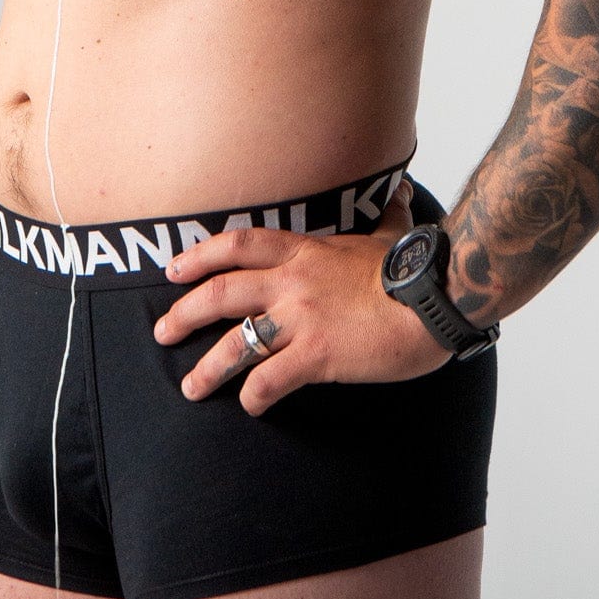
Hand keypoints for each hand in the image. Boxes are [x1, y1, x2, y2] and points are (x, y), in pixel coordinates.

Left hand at [153, 176, 451, 415]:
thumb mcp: (392, 232)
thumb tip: (402, 191)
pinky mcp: (317, 354)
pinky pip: (271, 379)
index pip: (239, 244)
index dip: (201, 255)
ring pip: (237, 341)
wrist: (436, 298)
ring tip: (190, 388)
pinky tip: (250, 407)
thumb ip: (388, 215)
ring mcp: (302, 318)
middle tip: (161, 331)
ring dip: (208, 367)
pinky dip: (254, 395)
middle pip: (222, 291)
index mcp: (305, 250)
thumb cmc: (416, 267)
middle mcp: (293, 280)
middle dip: (185, 312)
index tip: (175, 270)